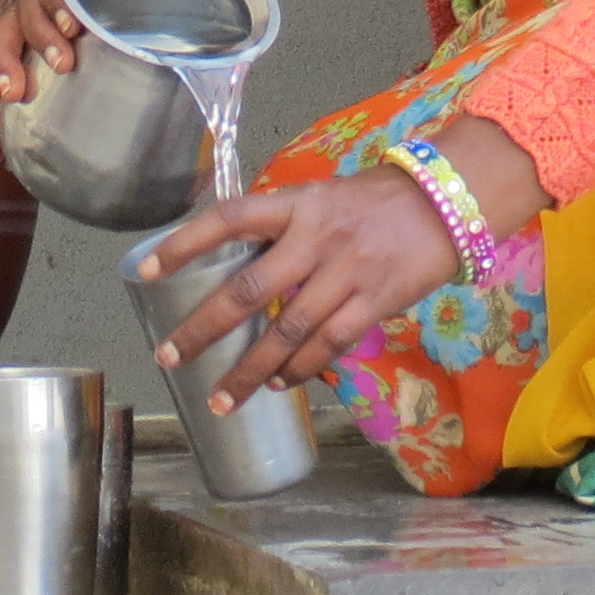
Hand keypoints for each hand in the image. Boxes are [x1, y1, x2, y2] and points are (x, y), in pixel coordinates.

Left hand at [136, 117, 549, 409]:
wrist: (449, 201)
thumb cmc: (377, 200)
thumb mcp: (322, 197)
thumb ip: (284, 230)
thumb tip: (240, 268)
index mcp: (297, 204)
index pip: (228, 218)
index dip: (184, 243)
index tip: (146, 268)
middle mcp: (316, 238)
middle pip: (247, 289)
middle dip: (203, 328)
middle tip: (168, 356)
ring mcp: (346, 273)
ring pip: (286, 332)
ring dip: (249, 370)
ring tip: (220, 397)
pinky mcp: (375, 302)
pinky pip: (327, 346)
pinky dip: (299, 370)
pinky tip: (279, 385)